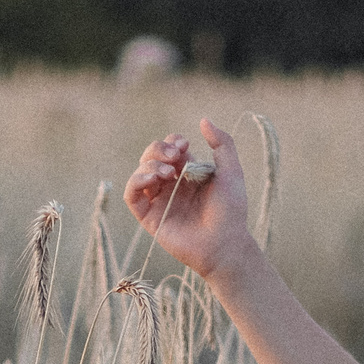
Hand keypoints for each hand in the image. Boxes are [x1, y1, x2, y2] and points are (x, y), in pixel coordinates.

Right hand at [124, 117, 257, 284]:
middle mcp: (171, 185)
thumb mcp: (232, 171)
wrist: (225, 244)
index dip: (172, 142)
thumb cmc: (231, 211)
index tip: (184, 145)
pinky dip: (136, 182)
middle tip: (175, 155)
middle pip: (151, 157)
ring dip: (150, 165)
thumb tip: (203, 120)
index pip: (170, 149)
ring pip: (140, 173)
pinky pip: (132, 195)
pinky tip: (153, 179)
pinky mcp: (149, 217)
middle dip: (159, 149)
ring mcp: (159, 201)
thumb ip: (222, 144)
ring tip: (169, 172)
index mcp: (188, 173)